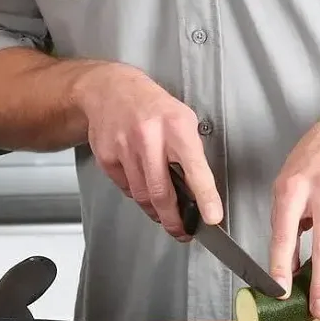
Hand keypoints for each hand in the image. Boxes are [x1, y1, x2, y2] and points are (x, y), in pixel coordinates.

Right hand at [74, 63, 222, 237]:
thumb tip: (200, 192)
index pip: (195, 168)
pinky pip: (125, 188)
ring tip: (163, 212)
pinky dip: (136, 192)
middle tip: (182, 231)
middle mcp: (149, 137)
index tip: (212, 218)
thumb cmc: (152, 106)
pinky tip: (141, 182)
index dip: (206, 197)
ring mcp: (124, 147)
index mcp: (176, 126)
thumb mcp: (182, 119)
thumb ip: (191, 153)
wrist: (110, 89)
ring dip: (155, 210)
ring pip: (142, 195)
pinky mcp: (106, 156)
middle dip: (174, 220)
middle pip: (162, 193)